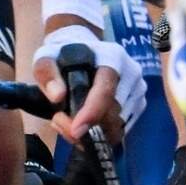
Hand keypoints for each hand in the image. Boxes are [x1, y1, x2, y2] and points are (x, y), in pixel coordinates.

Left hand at [30, 18, 136, 137]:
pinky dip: (101, 134)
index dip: (91, 113)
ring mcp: (138, 91)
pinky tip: (83, 123)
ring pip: (117, 126)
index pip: (106, 90)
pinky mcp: (138, 105)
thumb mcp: (46, 58)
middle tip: (58, 120)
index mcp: (113, 57)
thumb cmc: (63, 54)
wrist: (82, 50)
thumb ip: (47, 74)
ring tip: (67, 120)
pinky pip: (121, 130)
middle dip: (85, 127)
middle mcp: (131, 74)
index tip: (75, 131)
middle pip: (112, 114)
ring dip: (91, 133)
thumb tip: (57, 96)